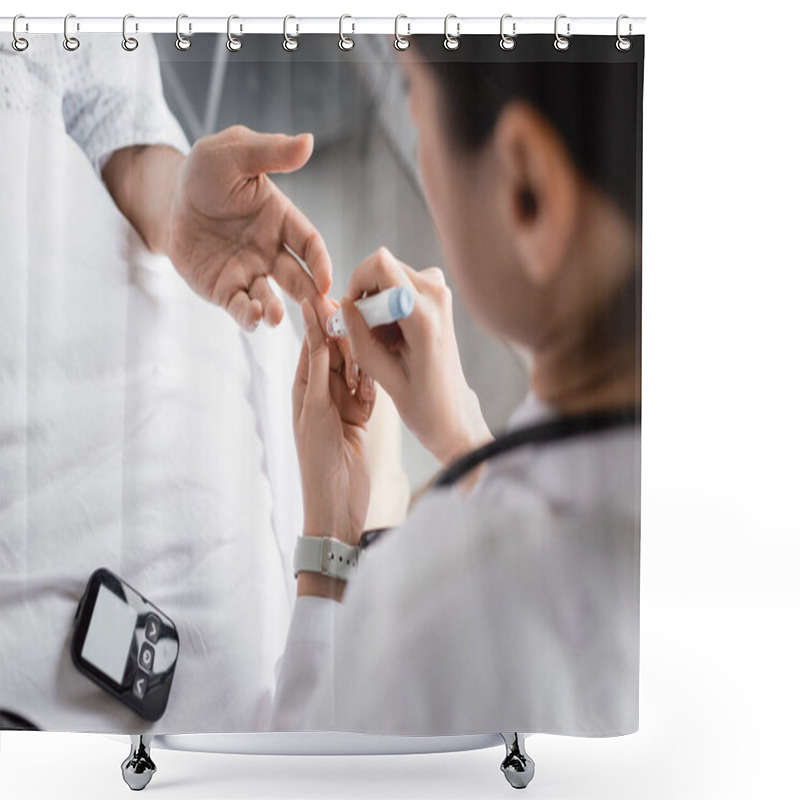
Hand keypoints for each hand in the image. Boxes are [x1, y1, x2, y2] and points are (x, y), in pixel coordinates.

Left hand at [166, 125, 336, 330]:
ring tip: (276, 317)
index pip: (309, 243)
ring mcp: (249, 272)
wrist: (169, 198)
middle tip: (322, 314)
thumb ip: (271, 151)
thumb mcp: (235, 151)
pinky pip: (240, 307)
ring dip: (277, 310)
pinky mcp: (225, 289)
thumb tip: (308, 141)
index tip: (326, 280)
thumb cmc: (206, 171)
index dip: (320, 262)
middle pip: (298, 277)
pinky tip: (254, 318)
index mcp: (281, 219)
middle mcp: (270, 250)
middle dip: (311, 296)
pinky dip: (249, 316)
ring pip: (270, 297)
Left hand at [293, 300, 376, 546]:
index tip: (328, 294)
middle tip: (359, 325)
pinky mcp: (362, 417)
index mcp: (303, 389)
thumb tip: (314, 328)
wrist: (339, 503)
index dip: (320, 322)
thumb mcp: (316, 409)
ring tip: (369, 354)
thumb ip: (319, 369)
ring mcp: (344, 405)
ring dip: (362, 364)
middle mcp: (322, 394)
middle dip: (347, 343)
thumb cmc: (319, 460)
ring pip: (357, 369)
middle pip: (337, 354)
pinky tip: (377, 381)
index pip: (312, 346)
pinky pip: (371, 390)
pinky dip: (373, 386)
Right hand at [341, 248, 491, 465]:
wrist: (453, 412)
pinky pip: (400, 284)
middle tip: (369, 335)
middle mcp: (437, 295)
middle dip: (366, 296)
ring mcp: (441, 292)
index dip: (356, 283)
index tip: (354, 315)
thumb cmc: (421, 402)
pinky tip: (395, 337)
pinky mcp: (439, 296)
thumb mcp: (380, 374)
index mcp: (424, 316)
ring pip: (389, 275)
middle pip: (382, 266)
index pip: (380, 265)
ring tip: (385, 342)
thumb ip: (358, 335)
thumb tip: (344, 302)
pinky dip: (389, 305)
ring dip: (377, 303)